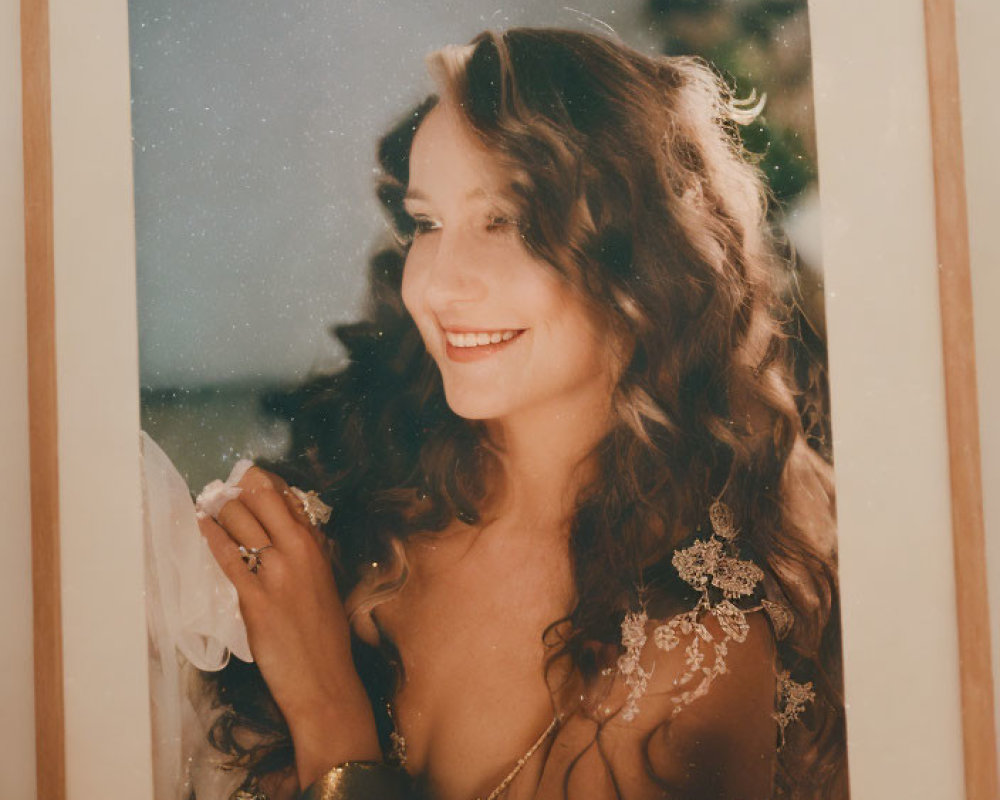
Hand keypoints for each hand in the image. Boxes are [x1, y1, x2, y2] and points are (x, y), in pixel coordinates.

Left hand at [198, 466, 381, 785]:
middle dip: (239, 486)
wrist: (325, 680)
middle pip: (262, 499)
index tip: (247, 474)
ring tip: (208, 502)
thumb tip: (287, 533)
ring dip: (220, 507)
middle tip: (222, 485)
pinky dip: (211, 535)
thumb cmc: (326, 636)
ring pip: (241, 520)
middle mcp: (299, 551)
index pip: (290, 498)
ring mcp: (276, 573)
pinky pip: (227, 556)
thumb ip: (308, 556)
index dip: (264, 481)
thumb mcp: (326, 584)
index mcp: (318, 547)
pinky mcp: (254, 597)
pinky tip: (201, 524)